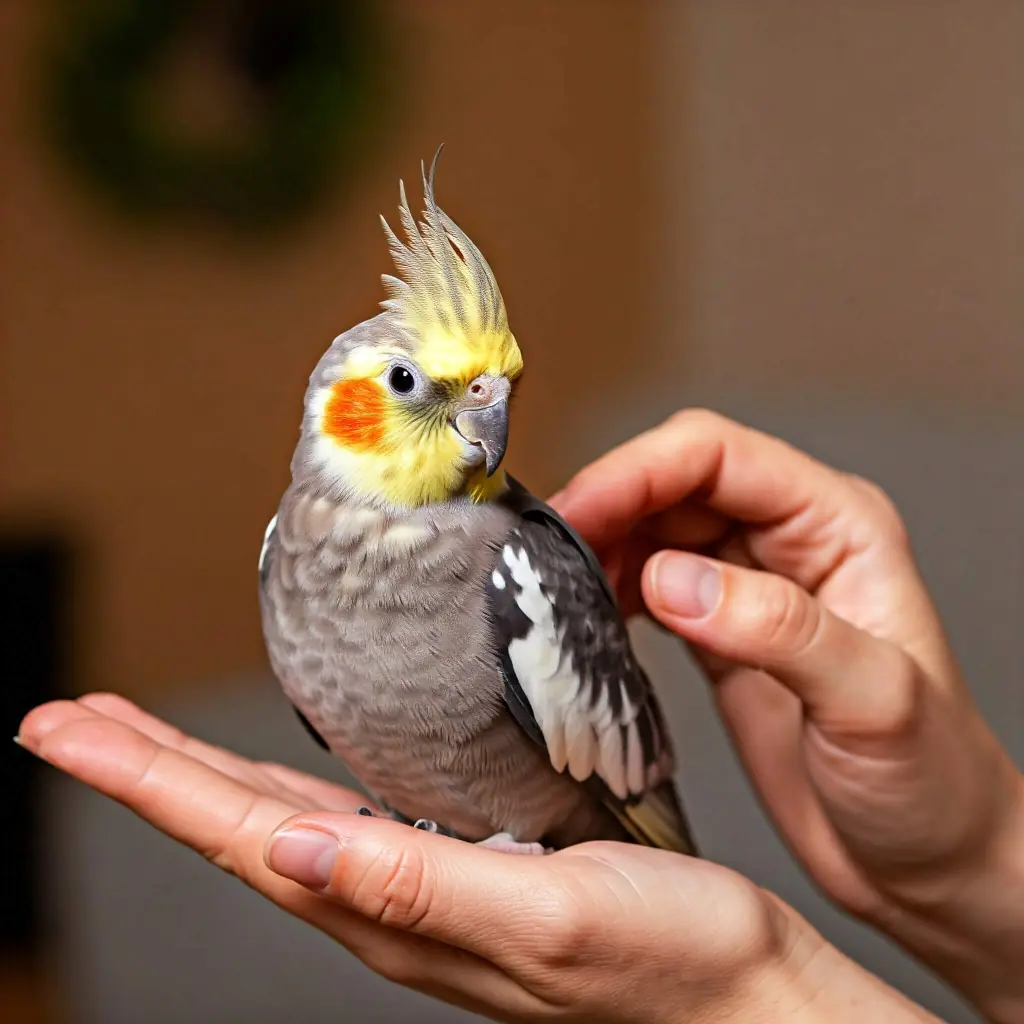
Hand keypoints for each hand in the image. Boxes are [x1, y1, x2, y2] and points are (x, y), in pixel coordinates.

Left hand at [17, 694, 938, 1023]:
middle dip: (146, 770)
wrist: (738, 993)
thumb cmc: (667, 958)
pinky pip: (343, 814)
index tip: (63, 730)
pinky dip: (286, 781)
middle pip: (237, 824)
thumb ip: (421, 885)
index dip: (146, 781)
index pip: (239, 836)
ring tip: (142, 736)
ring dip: (201, 775)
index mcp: (394, 911)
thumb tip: (298, 846)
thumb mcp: (545, 917)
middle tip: (70, 718)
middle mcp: (390, 900)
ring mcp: (421, 884)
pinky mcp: (460, 862)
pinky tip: (284, 764)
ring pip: (278, 818)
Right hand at [552, 408, 1023, 1022]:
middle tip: (546, 551)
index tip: (579, 513)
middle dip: (606, 503)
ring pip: (653, 527)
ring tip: (557, 585)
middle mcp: (791, 541)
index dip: (637, 472)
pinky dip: (608, 588)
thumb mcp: (874, 703)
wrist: (925, 860)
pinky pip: (648, 582)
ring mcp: (751, 585)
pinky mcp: (719, 631)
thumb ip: (778, 630)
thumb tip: (672, 580)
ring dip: (601, 545)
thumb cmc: (932, 784)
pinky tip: (585, 614)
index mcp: (838, 526)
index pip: (718, 457)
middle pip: (674, 482)